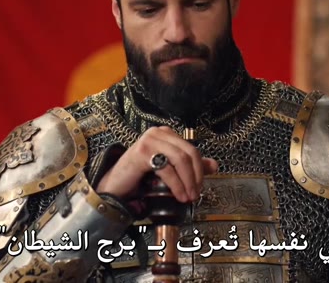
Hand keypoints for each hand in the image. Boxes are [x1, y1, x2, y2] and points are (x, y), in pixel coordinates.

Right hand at [95, 126, 218, 202]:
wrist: (114, 187)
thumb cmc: (139, 177)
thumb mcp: (168, 169)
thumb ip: (189, 166)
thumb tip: (214, 165)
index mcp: (165, 134)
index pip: (192, 149)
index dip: (200, 168)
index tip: (200, 185)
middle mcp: (158, 133)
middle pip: (188, 152)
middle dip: (196, 175)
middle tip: (196, 193)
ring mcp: (149, 140)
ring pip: (180, 159)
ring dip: (188, 181)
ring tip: (189, 196)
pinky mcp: (142, 152)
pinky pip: (167, 168)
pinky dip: (177, 185)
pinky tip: (179, 195)